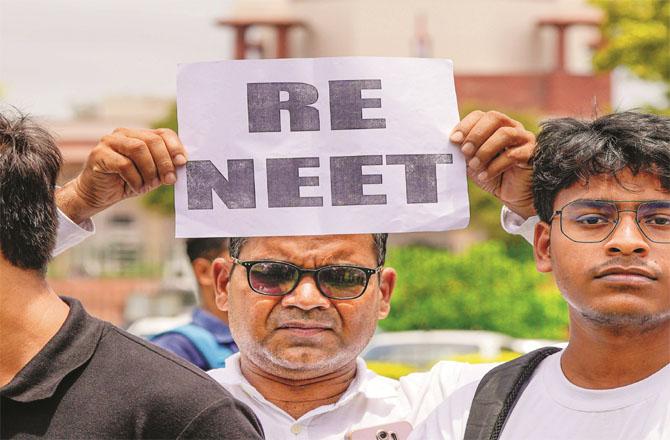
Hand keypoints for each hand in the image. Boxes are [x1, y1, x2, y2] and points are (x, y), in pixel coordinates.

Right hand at [56, 128, 186, 223]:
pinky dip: (135, 179)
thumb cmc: (127, 183)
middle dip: (164, 162)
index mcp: (139, 135)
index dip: (175, 147)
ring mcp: (109, 141)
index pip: (163, 133)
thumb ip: (164, 167)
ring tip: (149, 185)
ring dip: (149, 171)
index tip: (182, 163)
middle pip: (152, 140)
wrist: (97, 195)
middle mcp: (124, 134)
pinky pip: (124, 164)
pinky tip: (135, 188)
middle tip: (168, 180)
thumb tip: (182, 163)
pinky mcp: (99, 154)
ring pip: (138, 149)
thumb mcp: (152, 175)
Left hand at [450, 110, 535, 218]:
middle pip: (495, 117)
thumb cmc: (490, 175)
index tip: (454, 140)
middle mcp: (511, 127)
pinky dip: (495, 166)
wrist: (511, 195)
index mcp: (494, 126)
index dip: (466, 125)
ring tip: (475, 165)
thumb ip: (464, 151)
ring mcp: (524, 139)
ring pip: (505, 134)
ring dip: (485, 150)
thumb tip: (453, 141)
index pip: (480, 115)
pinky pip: (513, 155)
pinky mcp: (532, 154)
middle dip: (476, 135)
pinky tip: (486, 176)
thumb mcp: (472, 162)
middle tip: (465, 152)